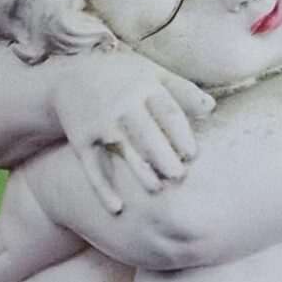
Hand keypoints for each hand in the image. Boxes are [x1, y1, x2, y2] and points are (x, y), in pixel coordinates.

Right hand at [52, 51, 214, 213]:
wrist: (69, 78)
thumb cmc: (122, 77)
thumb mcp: (150, 72)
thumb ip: (181, 89)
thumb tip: (212, 107)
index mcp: (143, 87)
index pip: (167, 112)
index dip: (181, 134)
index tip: (192, 155)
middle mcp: (121, 104)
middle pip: (146, 132)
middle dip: (163, 155)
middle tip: (179, 176)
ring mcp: (99, 123)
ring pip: (122, 150)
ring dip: (139, 171)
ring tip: (158, 189)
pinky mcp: (81, 140)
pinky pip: (92, 167)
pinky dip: (103, 188)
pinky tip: (117, 208)